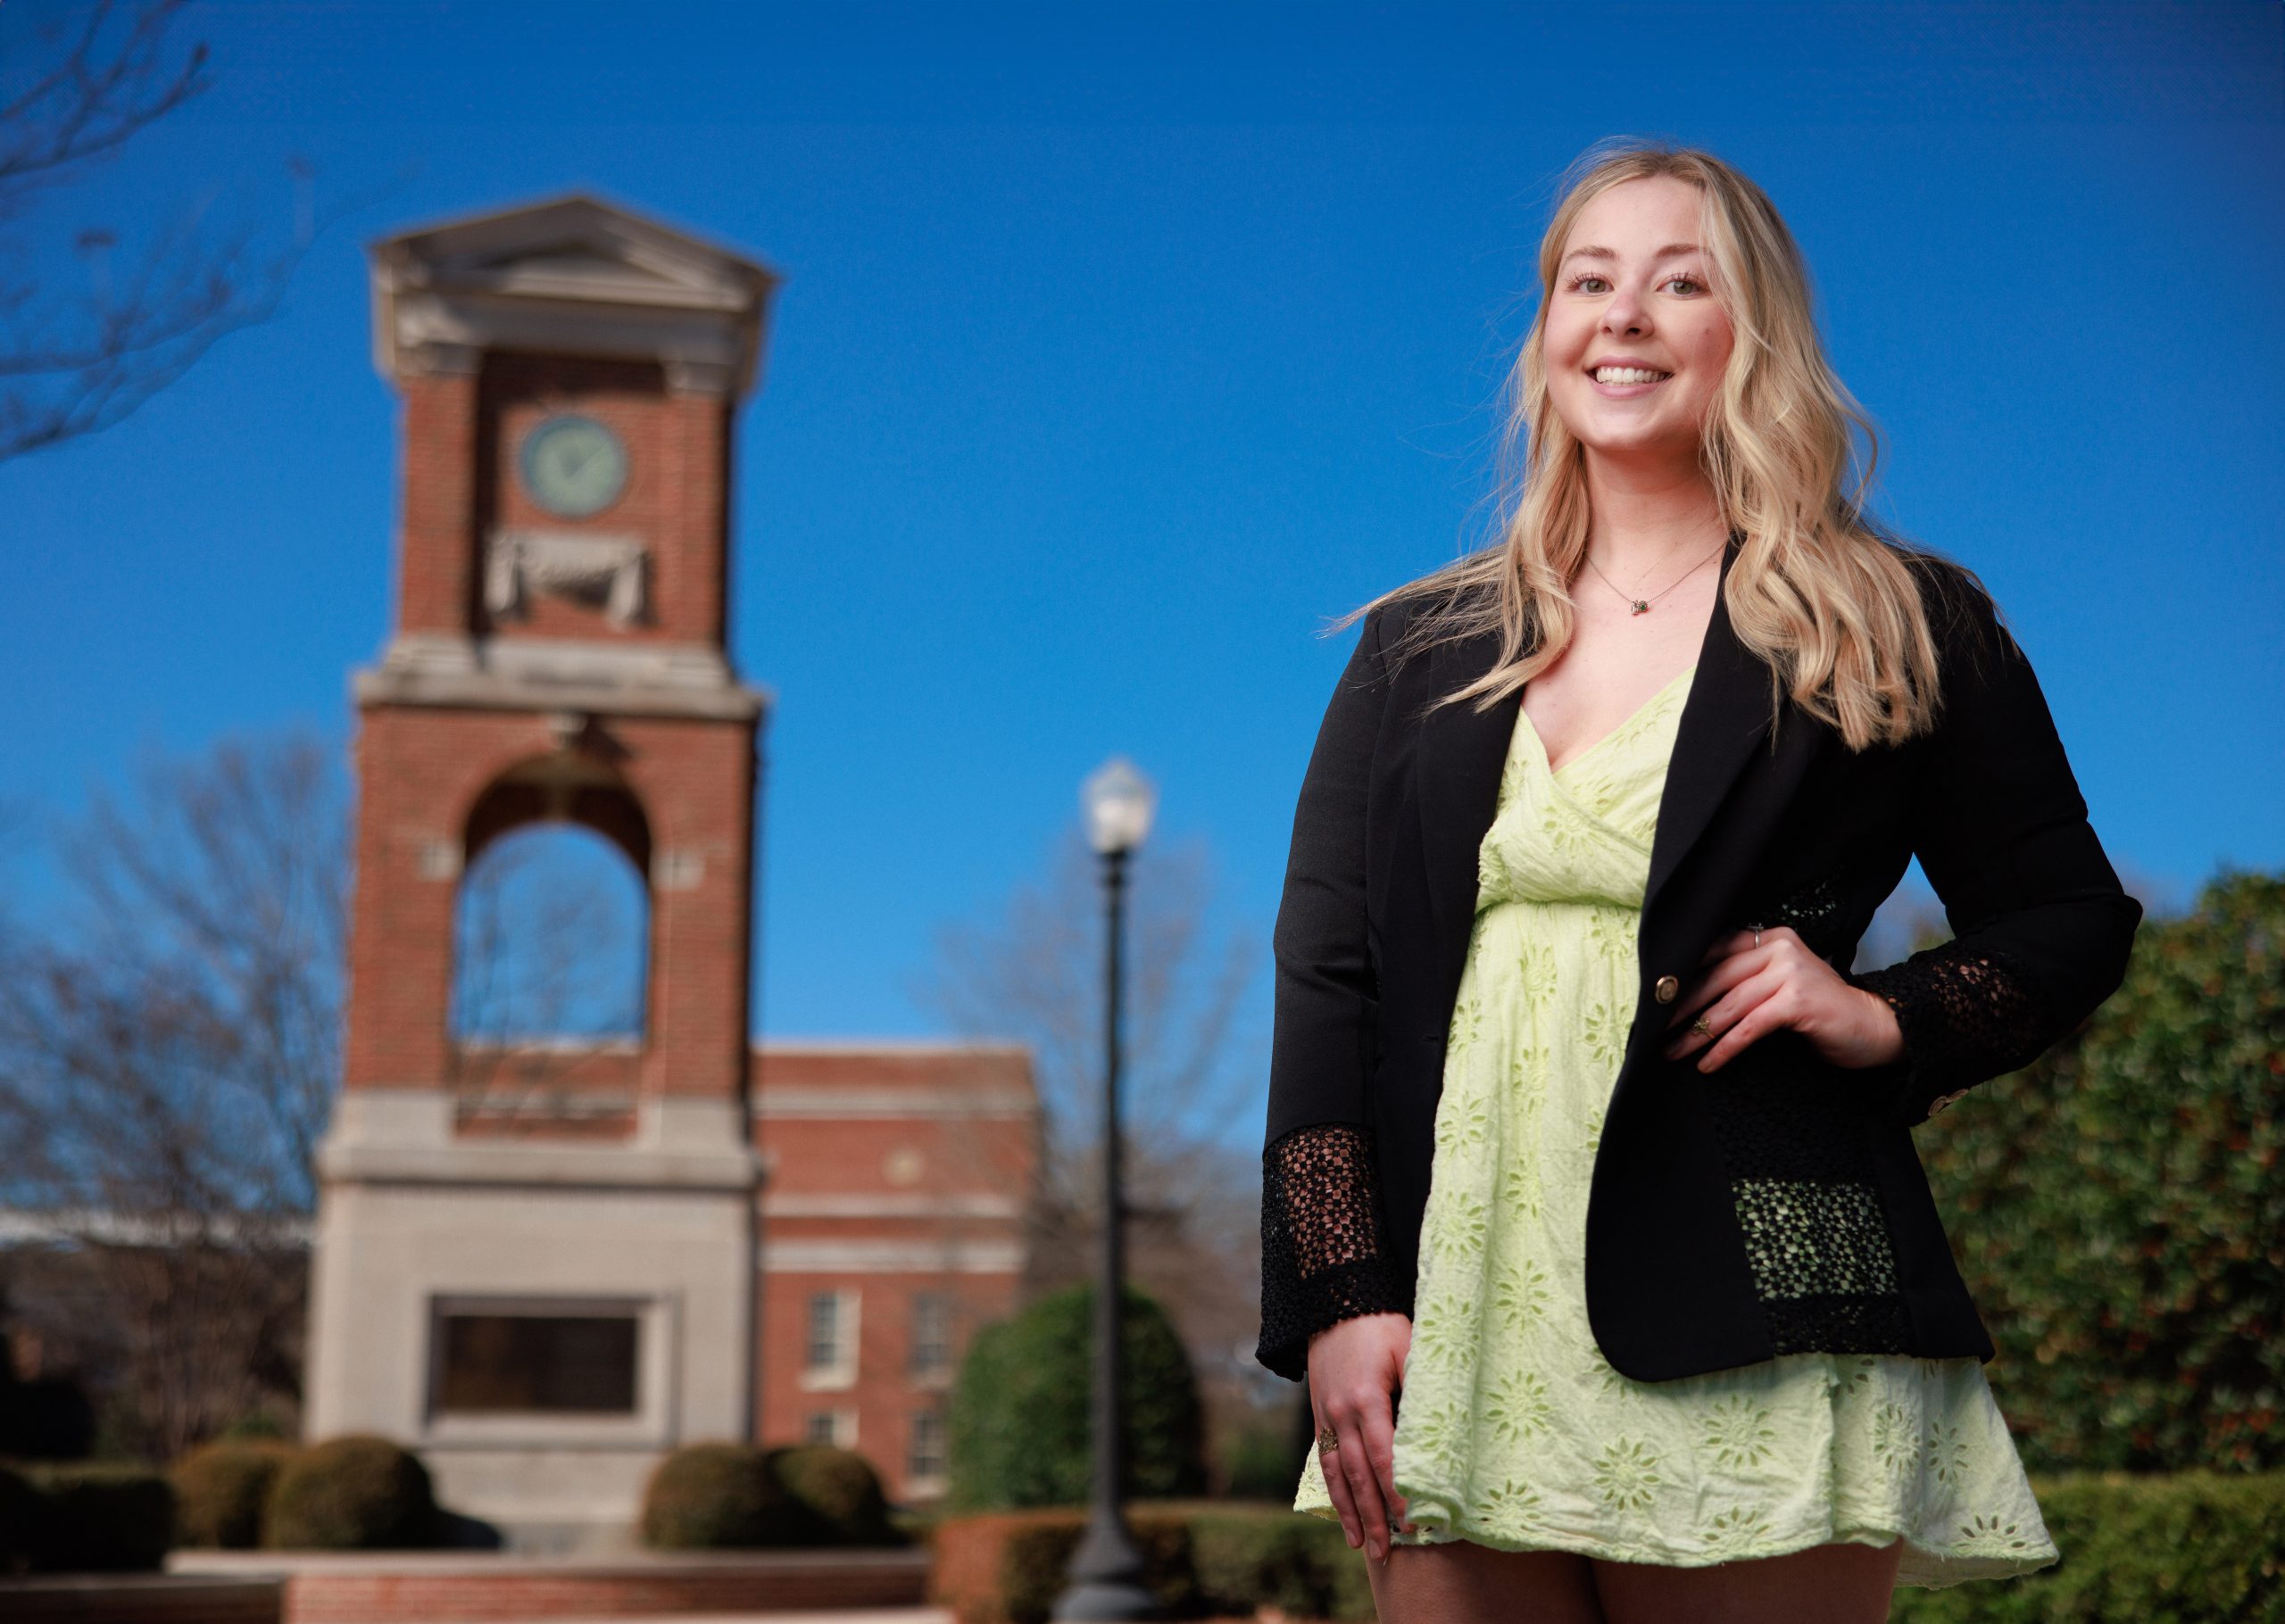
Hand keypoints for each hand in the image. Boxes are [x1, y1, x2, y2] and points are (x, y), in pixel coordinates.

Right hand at [1306, 1311, 1414, 1562]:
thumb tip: (1443, 1432)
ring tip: (1362, 1546)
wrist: (1333, 1303)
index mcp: (1366, 1398)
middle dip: (1374, 1516)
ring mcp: (1326, 1417)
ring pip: (1338, 1475)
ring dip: (1351, 1513)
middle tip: (1387, 1552)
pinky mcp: (1319, 1417)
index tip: (1413, 1523)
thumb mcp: (1407, 1349)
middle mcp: (1341, 1413)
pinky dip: (1334, 1492)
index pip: (1384, 1457)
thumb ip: (1419, 1390)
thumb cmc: (1380, 1325)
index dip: (1398, 1493)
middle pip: (1359, 1475)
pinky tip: (1343, 1515)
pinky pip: (1326, 1462)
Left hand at [1662, 925, 1905, 1071]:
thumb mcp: (1781, 983)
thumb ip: (1747, 978)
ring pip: (1729, 1004)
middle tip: (1654, 1030)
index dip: (1684, 976)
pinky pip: (1749, 1026)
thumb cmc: (1821, 1011)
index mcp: (1772, 937)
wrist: (1875, 1027)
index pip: (1716, 951)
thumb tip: (1689, 995)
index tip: (1656, 999)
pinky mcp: (1797, 1001)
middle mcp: (1780, 947)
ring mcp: (1790, 972)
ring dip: (1697, 1032)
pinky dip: (1725, 1047)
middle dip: (1682, 1007)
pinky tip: (1708, 1064)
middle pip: (1716, 977)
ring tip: (1674, 1053)